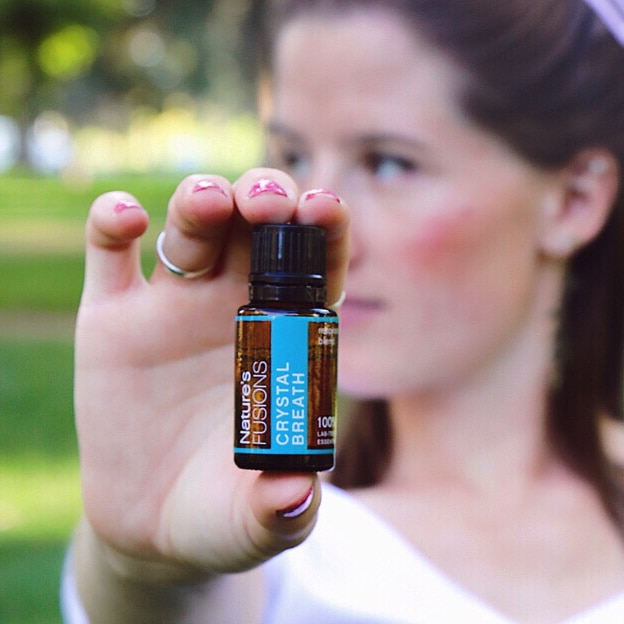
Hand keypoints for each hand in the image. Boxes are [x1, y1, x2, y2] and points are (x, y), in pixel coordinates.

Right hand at [74, 169, 348, 578]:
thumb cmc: (224, 512)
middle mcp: (233, 309)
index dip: (324, 234)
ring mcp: (172, 309)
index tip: (326, 208)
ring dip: (201, 202)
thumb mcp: (256, 521)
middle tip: (268, 204)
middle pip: (255, 231)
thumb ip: (281, 510)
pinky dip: (114, 223)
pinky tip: (125, 217)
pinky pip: (111, 255)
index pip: (317, 269)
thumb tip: (295, 495)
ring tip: (208, 203)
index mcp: (286, 339)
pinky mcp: (113, 320)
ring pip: (192, 229)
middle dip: (264, 201)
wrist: (155, 524)